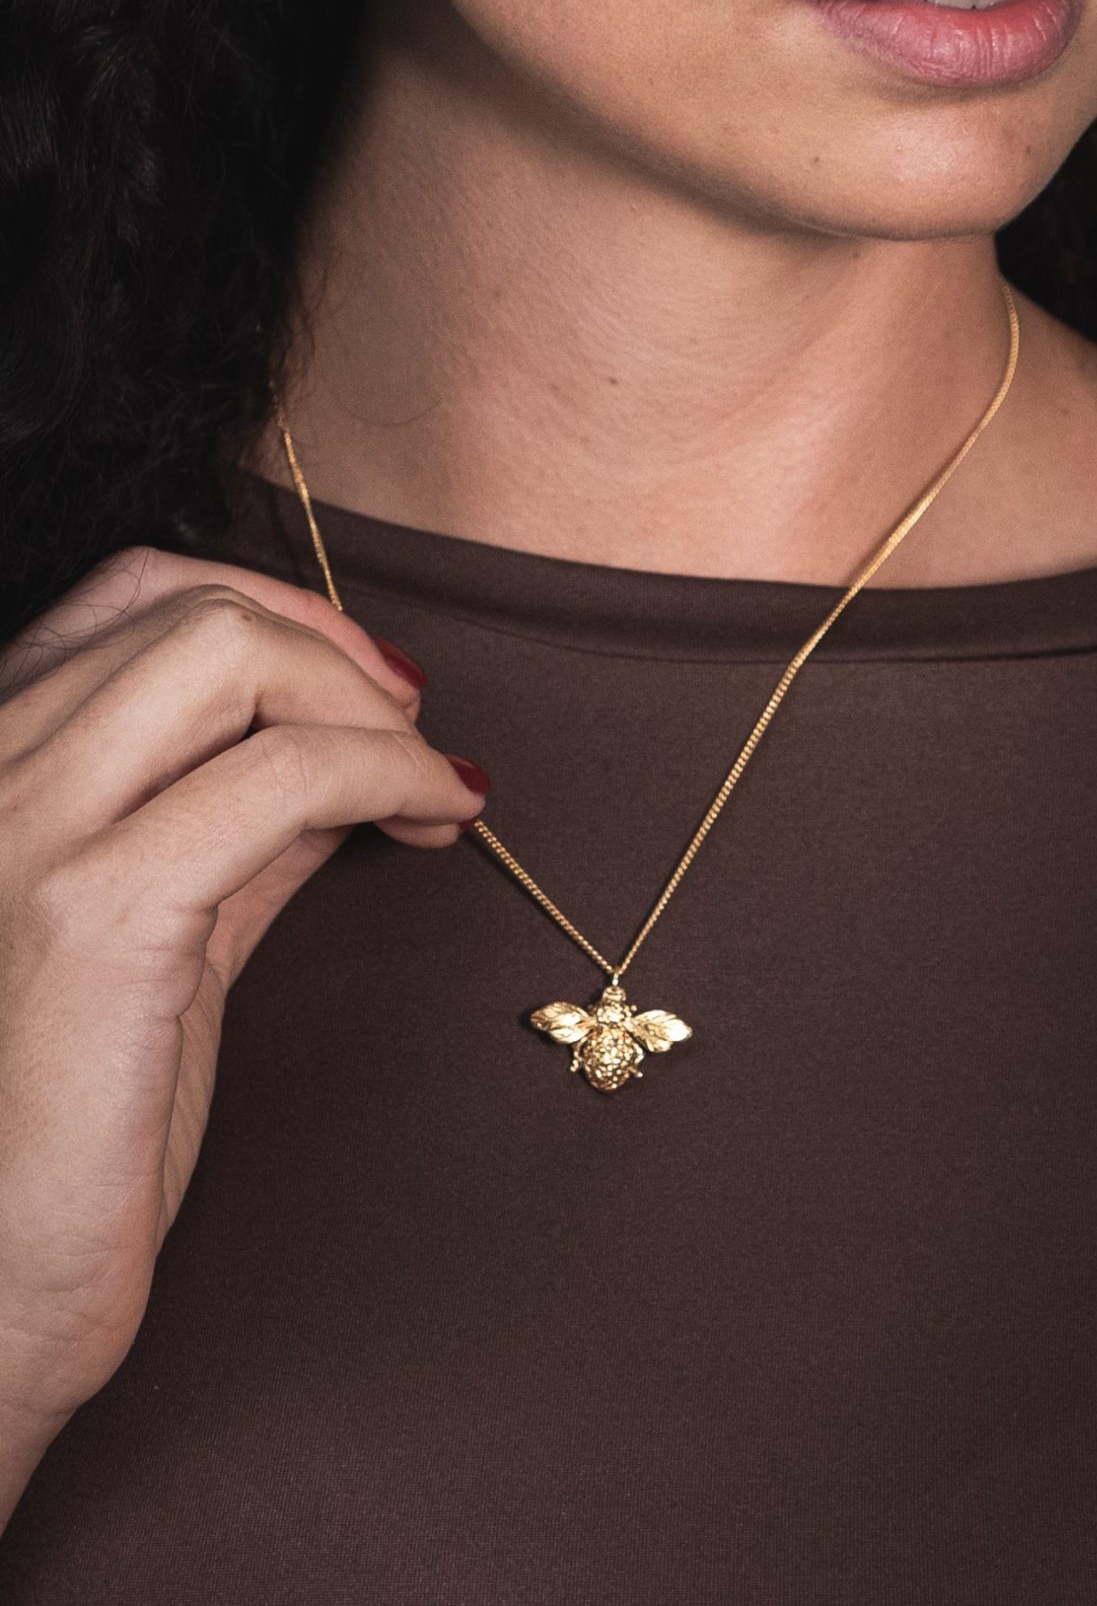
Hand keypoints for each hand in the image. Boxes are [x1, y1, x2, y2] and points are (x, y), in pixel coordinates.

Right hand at [0, 546, 487, 1442]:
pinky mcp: (93, 913)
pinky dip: (387, 772)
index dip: (277, 608)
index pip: (131, 591)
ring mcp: (25, 830)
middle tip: (418, 737)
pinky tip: (433, 817)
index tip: (370, 685)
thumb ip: (230, 837)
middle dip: (340, 655)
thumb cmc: (61, 1128)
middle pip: (197, 610)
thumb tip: (340, 761)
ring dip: (370, 708)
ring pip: (231, 655)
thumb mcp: (152, 940)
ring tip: (431, 787)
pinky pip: (282, 775)